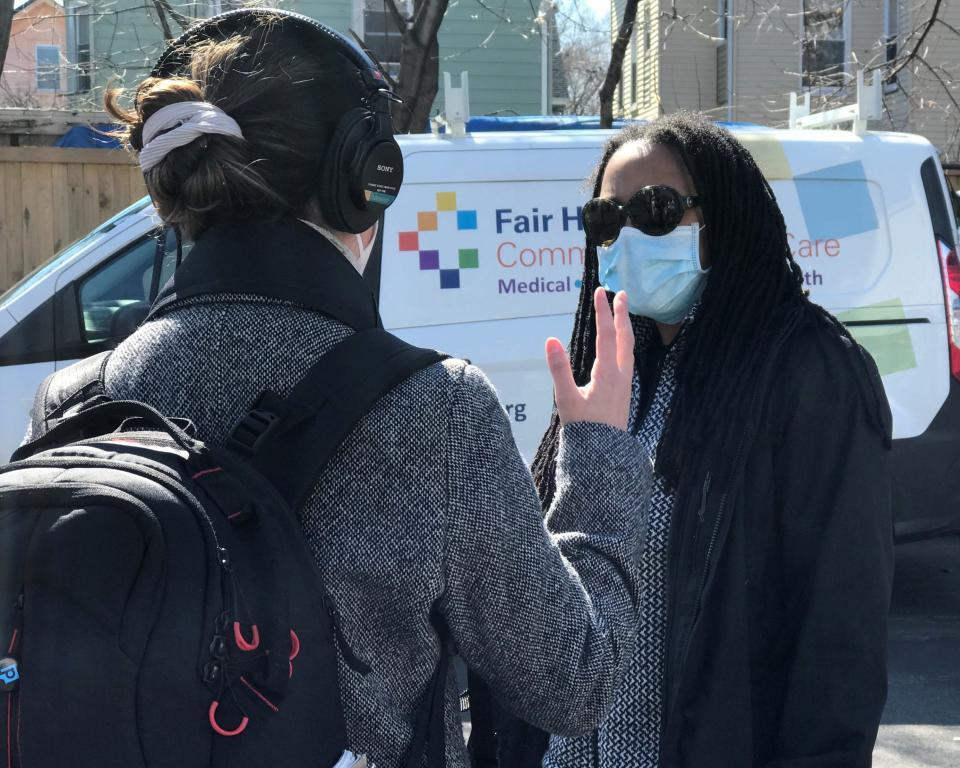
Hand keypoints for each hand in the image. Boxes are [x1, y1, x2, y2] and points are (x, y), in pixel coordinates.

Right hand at [545, 289, 634, 430]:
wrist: (603, 454)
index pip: (606, 334)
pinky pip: (627, 358)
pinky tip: (620, 345)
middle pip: (624, 337)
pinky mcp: (624, 391)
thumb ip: (558, 368)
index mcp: (607, 374)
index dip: (602, 311)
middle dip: (622, 314)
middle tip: (621, 293)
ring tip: (622, 313)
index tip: (599, 292)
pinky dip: (624, 343)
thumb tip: (550, 340)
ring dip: (625, 327)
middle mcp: (620, 375)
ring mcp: (625, 383)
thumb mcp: (566, 398)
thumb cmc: (584, 429)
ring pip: (628, 348)